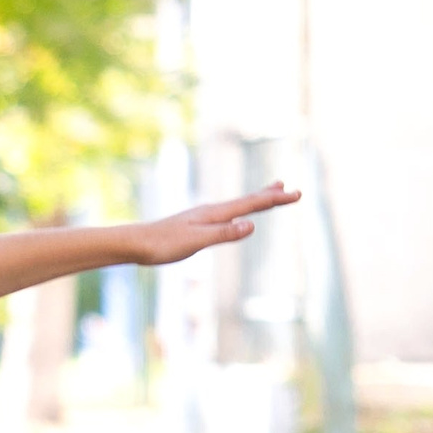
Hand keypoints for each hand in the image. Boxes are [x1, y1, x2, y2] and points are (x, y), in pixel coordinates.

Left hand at [129, 185, 301, 265]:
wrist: (134, 244)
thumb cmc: (163, 245)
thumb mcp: (196, 242)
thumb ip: (223, 234)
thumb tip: (251, 225)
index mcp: (215, 214)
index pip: (252, 205)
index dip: (275, 200)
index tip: (297, 193)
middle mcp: (211, 211)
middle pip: (246, 201)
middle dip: (269, 195)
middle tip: (290, 188)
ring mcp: (202, 217)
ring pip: (236, 205)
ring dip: (256, 199)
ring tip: (270, 192)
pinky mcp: (194, 224)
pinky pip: (224, 214)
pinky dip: (238, 210)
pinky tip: (235, 215)